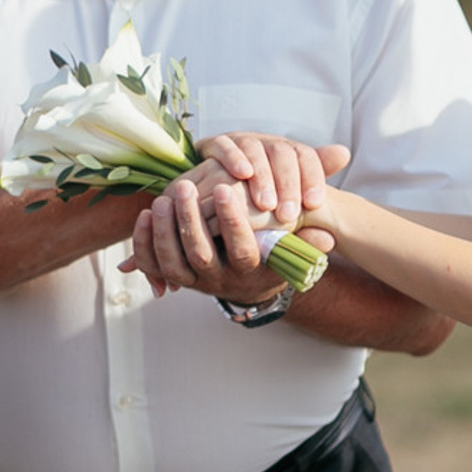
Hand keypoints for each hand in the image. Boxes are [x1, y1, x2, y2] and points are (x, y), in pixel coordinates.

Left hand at [121, 137, 345, 301]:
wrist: (246, 285)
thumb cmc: (271, 255)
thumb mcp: (292, 249)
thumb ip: (307, 240)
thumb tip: (326, 236)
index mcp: (250, 271)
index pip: (242, 249)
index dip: (233, 221)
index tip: (228, 189)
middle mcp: (220, 280)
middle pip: (201, 254)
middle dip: (190, 219)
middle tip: (186, 186)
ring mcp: (194, 280)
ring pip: (174, 260)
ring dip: (165, 229)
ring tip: (164, 197)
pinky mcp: (174, 276)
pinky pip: (154, 263)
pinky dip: (145, 240)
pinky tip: (146, 212)